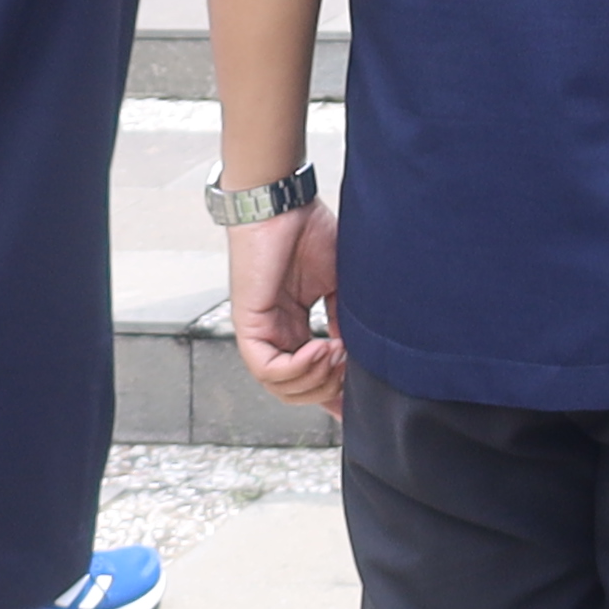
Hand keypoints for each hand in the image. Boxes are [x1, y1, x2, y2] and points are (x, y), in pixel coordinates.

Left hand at [230, 198, 344, 411]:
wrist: (283, 203)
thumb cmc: (309, 232)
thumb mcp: (339, 285)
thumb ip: (344, 321)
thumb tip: (360, 359)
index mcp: (294, 327)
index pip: (308, 377)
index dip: (332, 395)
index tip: (356, 404)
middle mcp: (275, 335)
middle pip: (295, 391)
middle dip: (328, 389)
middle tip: (351, 367)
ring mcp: (259, 332)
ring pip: (279, 387)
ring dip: (315, 379)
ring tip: (338, 355)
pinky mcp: (248, 325)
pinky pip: (267, 368)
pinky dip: (298, 367)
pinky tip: (321, 349)